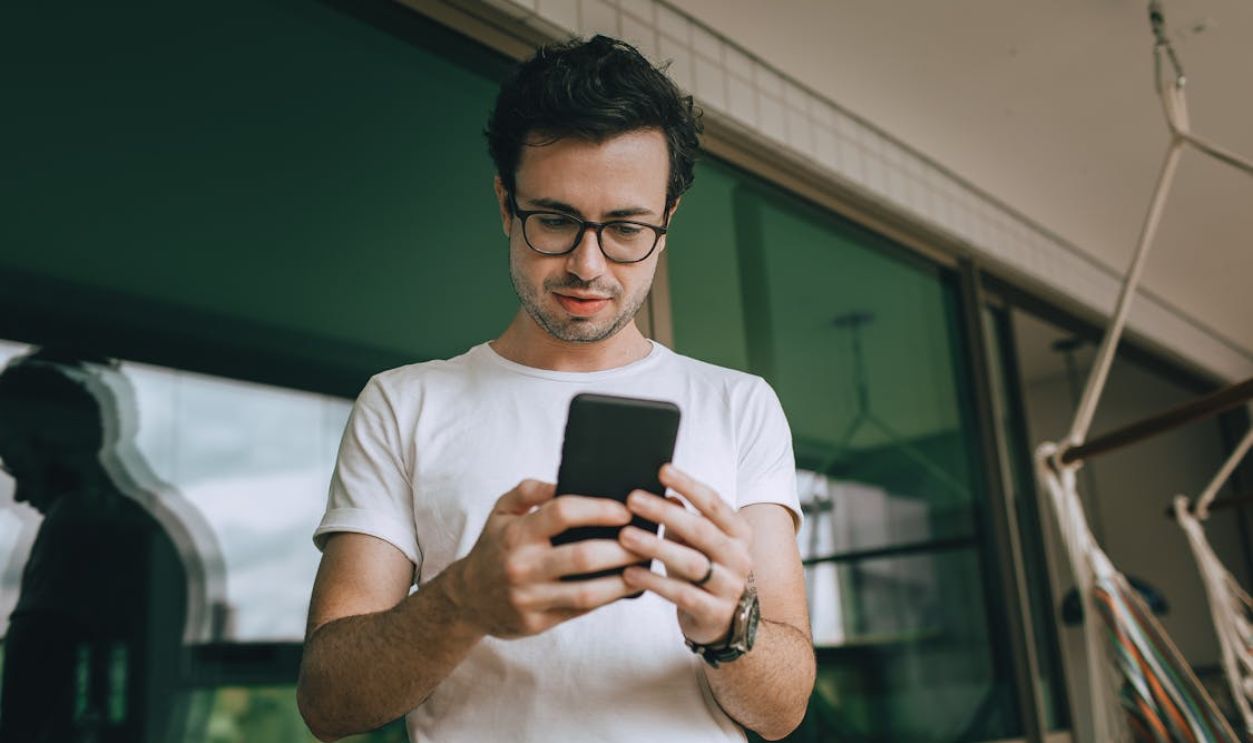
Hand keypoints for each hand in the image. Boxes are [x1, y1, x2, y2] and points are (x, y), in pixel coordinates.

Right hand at [446, 479, 644, 638]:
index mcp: (515, 533)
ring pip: (587, 591)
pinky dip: (608, 598)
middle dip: (622, 548)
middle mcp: (522, 566)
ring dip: (623, 579)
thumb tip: (563, 482)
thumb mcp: (501, 511)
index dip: (599, 509)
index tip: (626, 510)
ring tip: (646, 566)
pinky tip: (627, 586)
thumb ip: (529, 491)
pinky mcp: (537, 623)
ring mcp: (529, 598)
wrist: (467, 599)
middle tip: (648, 538)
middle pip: (583, 556)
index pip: (563, 513)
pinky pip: (581, 611)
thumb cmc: (494, 547)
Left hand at [619, 465, 752, 644]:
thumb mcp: (696, 544)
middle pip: (701, 530)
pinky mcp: (714, 613)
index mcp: (738, 533)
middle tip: (633, 499)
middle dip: (665, 512)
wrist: (723, 624)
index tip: (662, 470)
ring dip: (656, 547)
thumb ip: (683, 519)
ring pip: (691, 563)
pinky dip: (654, 583)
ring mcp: (730, 587)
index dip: (689, 485)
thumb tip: (665, 492)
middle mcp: (740, 557)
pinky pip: (682, 595)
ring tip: (625, 536)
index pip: (714, 503)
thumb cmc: (703, 573)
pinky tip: (629, 573)